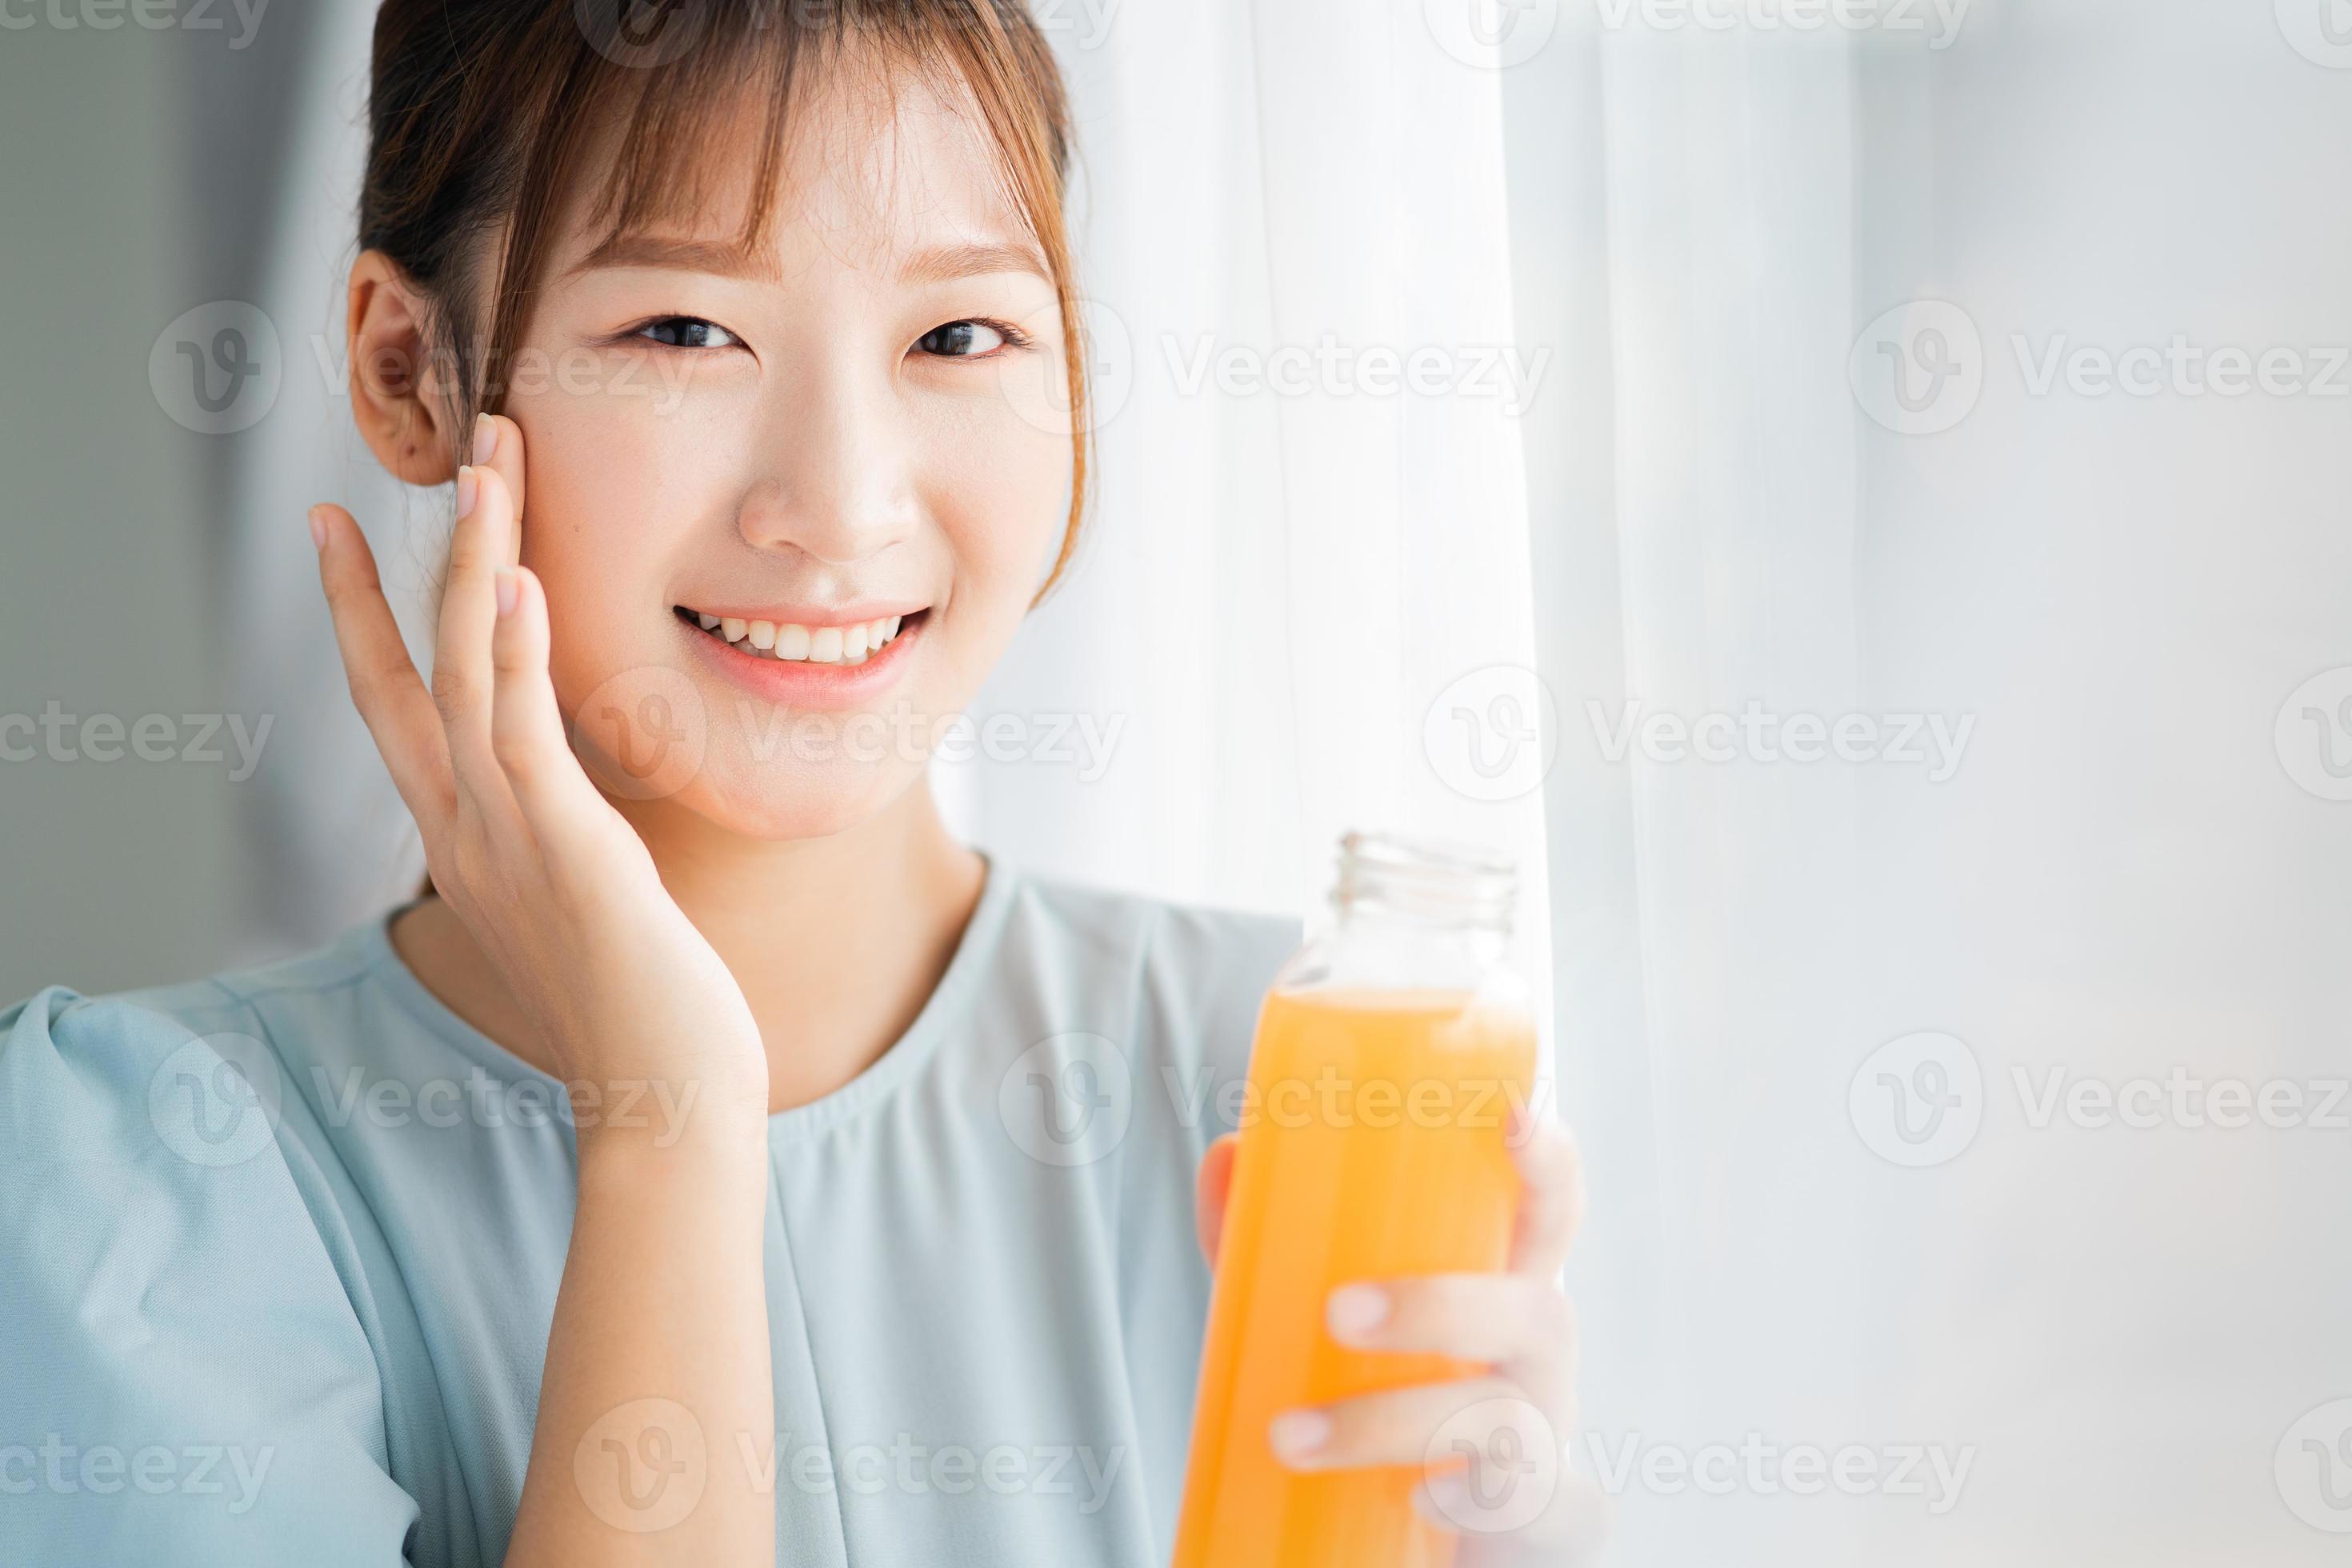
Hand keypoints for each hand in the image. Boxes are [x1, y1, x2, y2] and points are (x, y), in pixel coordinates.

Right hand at [310, 413, 766, 1137]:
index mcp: (467, 837)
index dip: (362, 611)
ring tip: (490, 469)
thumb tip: (578, 793)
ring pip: (469, 677)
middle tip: (444, 451)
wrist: (663, 1099)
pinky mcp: (567, 851)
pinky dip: (521, 655)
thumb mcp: (584, 898)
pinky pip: (527, 735)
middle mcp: (466, 831)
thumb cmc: (641, 1006)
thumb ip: (563, 833)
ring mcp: (507, 840)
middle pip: (417, 667)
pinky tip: (526, 581)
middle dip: (421, 554)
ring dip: (479, 569)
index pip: (393, 703)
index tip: (338, 527)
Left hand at [1195, 1106, 1608, 1563]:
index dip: (1548, 1162)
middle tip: (1337, 1311)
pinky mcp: (1543, 1517)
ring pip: (1504, 1419)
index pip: (1549, 1214)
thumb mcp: (1320, 1315)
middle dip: (1437, 1306)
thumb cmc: (1384, 1397)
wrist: (1408, 1531)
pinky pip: (1542, 1509)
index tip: (1512, 1118)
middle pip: (1537, 1311)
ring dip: (1389, 1423)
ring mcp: (1546, 1439)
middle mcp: (1536, 1358)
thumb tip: (1226, 1159)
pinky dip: (1475, 1505)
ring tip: (1290, 1435)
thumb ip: (1273, 1243)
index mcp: (1500, 1288)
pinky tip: (1422, 1502)